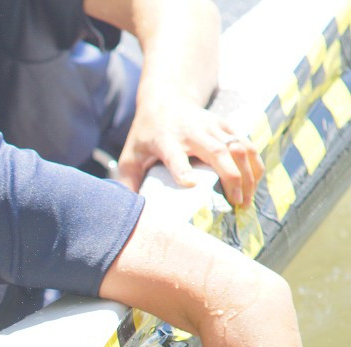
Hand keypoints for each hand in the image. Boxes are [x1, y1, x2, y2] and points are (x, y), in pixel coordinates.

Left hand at [116, 98, 263, 207]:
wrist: (166, 98)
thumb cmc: (146, 133)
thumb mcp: (131, 155)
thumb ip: (128, 180)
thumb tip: (128, 211)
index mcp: (166, 140)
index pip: (175, 156)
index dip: (183, 170)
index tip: (191, 184)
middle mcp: (192, 132)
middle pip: (218, 152)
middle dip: (232, 178)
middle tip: (238, 203)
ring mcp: (213, 126)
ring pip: (239, 147)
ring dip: (248, 173)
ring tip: (248, 198)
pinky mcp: (227, 125)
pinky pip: (247, 144)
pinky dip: (254, 163)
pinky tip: (255, 183)